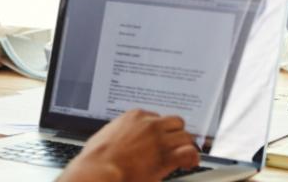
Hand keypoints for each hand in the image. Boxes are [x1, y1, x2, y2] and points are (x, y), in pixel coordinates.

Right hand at [60, 109, 199, 181]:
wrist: (99, 170)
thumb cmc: (96, 158)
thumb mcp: (105, 135)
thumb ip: (119, 133)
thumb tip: (119, 138)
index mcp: (135, 117)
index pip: (157, 117)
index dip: (160, 130)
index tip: (159, 138)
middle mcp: (150, 124)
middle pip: (175, 122)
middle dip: (176, 134)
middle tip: (175, 145)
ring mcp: (159, 139)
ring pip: (185, 136)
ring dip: (184, 146)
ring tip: (183, 154)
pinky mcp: (165, 155)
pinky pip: (188, 152)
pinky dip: (191, 157)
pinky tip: (189, 162)